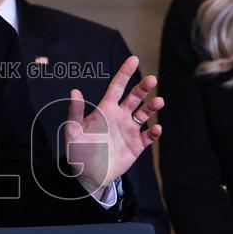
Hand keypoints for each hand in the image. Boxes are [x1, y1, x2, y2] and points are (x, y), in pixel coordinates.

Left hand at [65, 56, 162, 193]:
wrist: (88, 175)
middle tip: (151, 79)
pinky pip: (148, 136)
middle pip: (134, 97)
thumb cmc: (78, 151)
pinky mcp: (136, 145)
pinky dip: (154, 132)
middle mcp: (120, 116)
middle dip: (143, 87)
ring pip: (144, 114)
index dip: (125, 73)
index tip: (133, 58)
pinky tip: (156, 129)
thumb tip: (74, 91)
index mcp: (106, 110)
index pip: (117, 87)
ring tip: (159, 101)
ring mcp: (129, 130)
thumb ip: (75, 112)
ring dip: (152, 107)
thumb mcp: (73, 131)